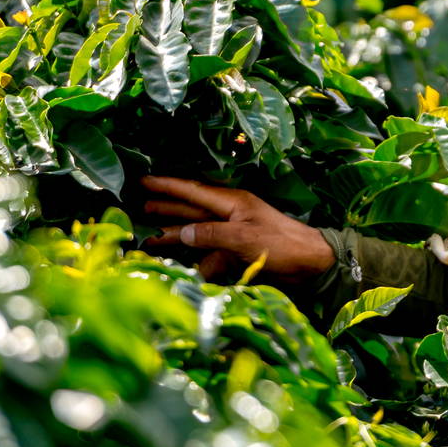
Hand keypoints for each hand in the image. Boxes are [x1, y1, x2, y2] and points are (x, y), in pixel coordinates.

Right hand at [139, 176, 335, 283]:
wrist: (312, 264)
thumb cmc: (282, 244)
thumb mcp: (243, 237)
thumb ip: (210, 235)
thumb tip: (180, 233)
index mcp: (231, 202)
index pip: (192, 190)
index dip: (166, 185)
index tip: (142, 180)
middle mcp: (229, 214)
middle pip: (189, 210)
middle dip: (163, 209)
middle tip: (136, 207)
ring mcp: (232, 233)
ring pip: (195, 233)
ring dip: (173, 236)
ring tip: (147, 239)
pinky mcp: (236, 252)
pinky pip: (209, 254)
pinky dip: (195, 260)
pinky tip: (181, 266)